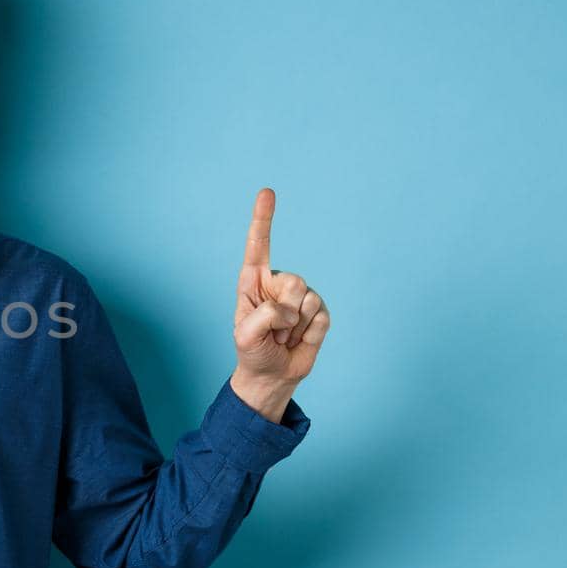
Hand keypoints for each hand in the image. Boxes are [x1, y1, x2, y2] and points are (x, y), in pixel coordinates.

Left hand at [233, 187, 329, 388]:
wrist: (272, 375)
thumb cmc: (253, 350)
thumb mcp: (245, 336)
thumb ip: (263, 317)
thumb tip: (289, 309)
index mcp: (253, 280)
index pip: (259, 245)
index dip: (263, 219)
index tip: (267, 192)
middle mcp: (278, 283)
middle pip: (293, 281)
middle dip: (283, 313)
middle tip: (273, 332)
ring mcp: (300, 296)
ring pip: (308, 300)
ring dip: (294, 327)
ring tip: (284, 337)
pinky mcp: (318, 312)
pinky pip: (321, 317)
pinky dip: (309, 334)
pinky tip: (299, 340)